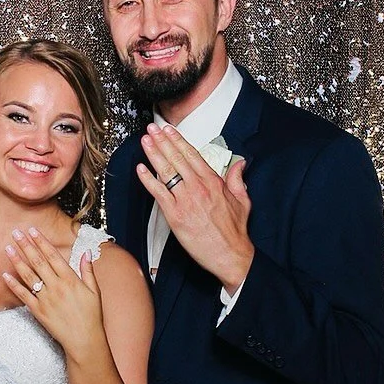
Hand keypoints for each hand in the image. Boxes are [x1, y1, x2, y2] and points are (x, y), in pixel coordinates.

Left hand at [2, 227, 107, 361]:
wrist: (85, 340)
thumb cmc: (92, 316)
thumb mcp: (94, 291)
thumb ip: (88, 270)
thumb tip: (86, 252)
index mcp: (70, 279)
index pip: (53, 255)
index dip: (42, 242)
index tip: (33, 230)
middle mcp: (56, 286)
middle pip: (38, 261)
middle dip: (26, 245)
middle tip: (16, 232)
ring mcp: (46, 299)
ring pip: (29, 276)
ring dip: (17, 261)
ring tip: (8, 248)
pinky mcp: (38, 311)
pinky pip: (23, 296)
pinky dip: (14, 285)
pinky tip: (5, 275)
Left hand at [138, 123, 253, 292]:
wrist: (230, 254)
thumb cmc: (234, 231)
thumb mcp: (242, 200)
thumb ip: (237, 179)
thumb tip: (239, 164)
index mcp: (213, 182)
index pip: (192, 154)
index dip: (178, 140)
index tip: (168, 131)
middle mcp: (198, 187)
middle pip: (176, 158)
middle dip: (162, 141)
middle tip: (152, 129)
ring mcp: (185, 200)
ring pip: (166, 171)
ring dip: (154, 154)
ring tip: (145, 141)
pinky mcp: (175, 215)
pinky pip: (158, 193)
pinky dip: (148, 180)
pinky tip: (141, 169)